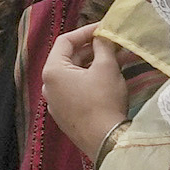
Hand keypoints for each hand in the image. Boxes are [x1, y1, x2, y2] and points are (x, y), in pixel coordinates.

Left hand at [41, 27, 142, 163]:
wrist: (105, 141)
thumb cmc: (103, 100)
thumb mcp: (106, 67)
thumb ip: (103, 46)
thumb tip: (102, 36)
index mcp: (52, 71)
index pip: (65, 41)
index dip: (86, 31)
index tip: (104, 28)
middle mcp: (48, 86)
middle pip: (71, 58)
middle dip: (95, 49)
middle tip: (116, 43)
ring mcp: (56, 103)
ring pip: (76, 75)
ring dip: (97, 65)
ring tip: (121, 59)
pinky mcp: (66, 115)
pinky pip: (78, 90)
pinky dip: (93, 81)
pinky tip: (113, 78)